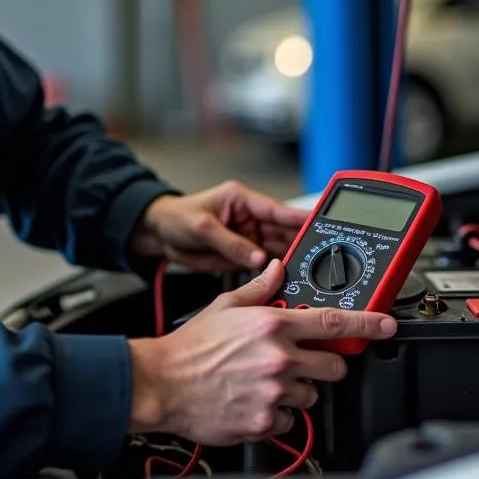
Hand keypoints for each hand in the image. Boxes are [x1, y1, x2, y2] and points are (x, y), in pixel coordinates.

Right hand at [127, 260, 396, 444]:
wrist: (162, 384)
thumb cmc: (190, 347)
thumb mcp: (225, 305)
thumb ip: (258, 288)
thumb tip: (276, 269)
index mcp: (273, 325)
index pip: (333, 322)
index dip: (368, 323)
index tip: (387, 324)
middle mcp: (279, 358)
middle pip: (334, 365)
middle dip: (324, 363)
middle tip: (300, 361)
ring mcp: (274, 393)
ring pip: (313, 396)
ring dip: (298, 390)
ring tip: (268, 382)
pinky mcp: (265, 422)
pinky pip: (291, 421)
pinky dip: (280, 415)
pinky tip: (257, 401)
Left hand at [129, 181, 309, 272]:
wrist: (157, 235)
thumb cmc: (175, 218)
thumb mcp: (202, 228)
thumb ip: (232, 244)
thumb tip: (258, 258)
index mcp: (242, 200)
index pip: (278, 209)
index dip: (300, 216)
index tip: (321, 222)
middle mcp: (249, 218)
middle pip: (283, 230)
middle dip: (300, 241)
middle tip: (319, 254)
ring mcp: (248, 238)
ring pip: (277, 248)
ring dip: (290, 258)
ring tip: (305, 269)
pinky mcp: (242, 255)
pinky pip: (264, 264)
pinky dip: (274, 271)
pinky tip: (285, 278)